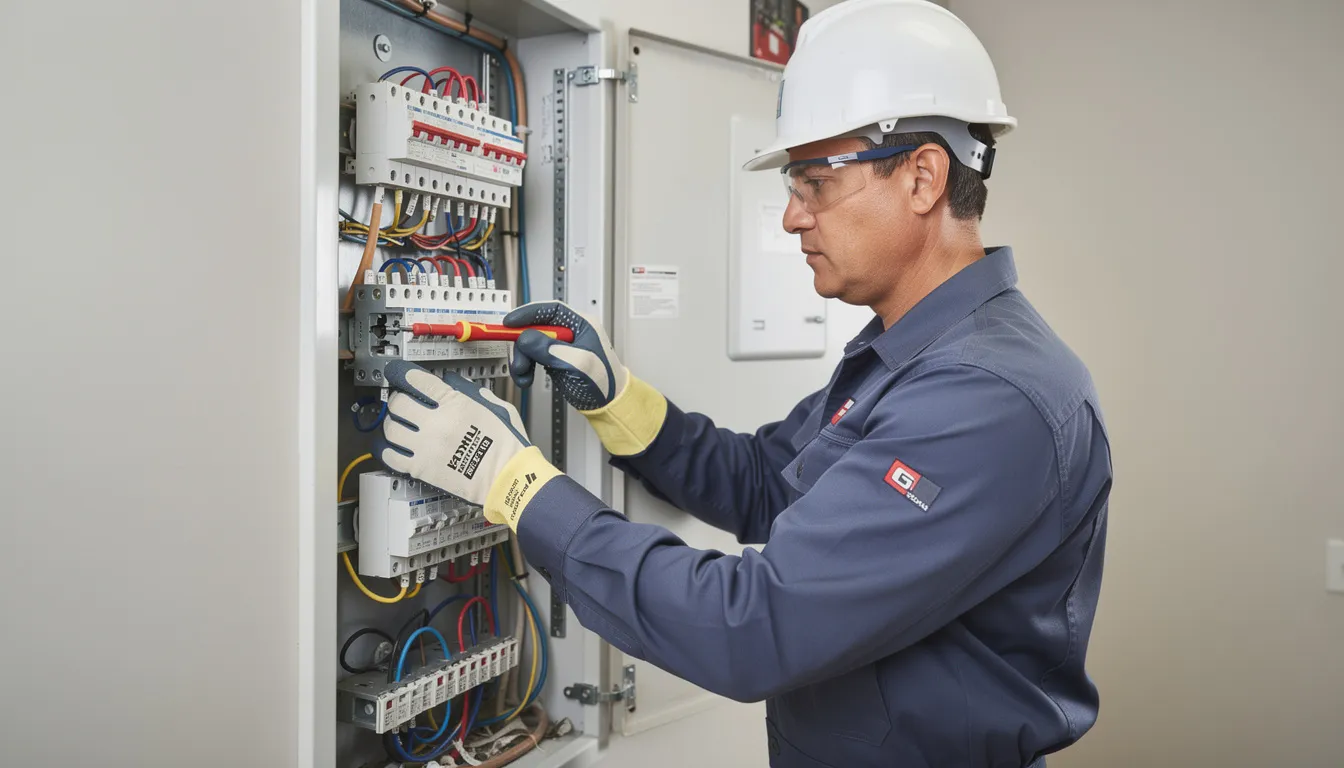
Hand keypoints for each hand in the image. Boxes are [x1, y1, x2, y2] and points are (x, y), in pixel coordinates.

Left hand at [377, 361, 557, 528]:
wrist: (508, 479)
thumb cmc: (508, 447)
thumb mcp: (497, 408)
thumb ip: (472, 392)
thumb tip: (453, 382)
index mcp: (455, 404)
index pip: (417, 380)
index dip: (401, 373)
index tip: (396, 372)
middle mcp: (436, 423)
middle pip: (398, 403)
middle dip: (396, 399)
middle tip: (400, 400)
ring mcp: (426, 447)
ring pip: (390, 428)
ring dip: (390, 423)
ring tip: (395, 423)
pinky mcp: (421, 468)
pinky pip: (391, 456)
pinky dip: (385, 449)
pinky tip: (390, 446)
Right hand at [504, 301, 667, 457]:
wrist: (609, 404)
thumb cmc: (603, 382)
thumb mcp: (577, 363)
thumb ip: (550, 349)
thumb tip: (526, 337)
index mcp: (581, 325)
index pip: (550, 310)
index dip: (527, 313)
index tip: (509, 323)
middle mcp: (570, 332)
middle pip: (535, 328)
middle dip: (522, 345)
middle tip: (518, 363)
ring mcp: (561, 346)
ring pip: (531, 343)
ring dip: (522, 359)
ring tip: (523, 375)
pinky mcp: (555, 359)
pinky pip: (532, 357)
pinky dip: (525, 367)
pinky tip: (526, 378)